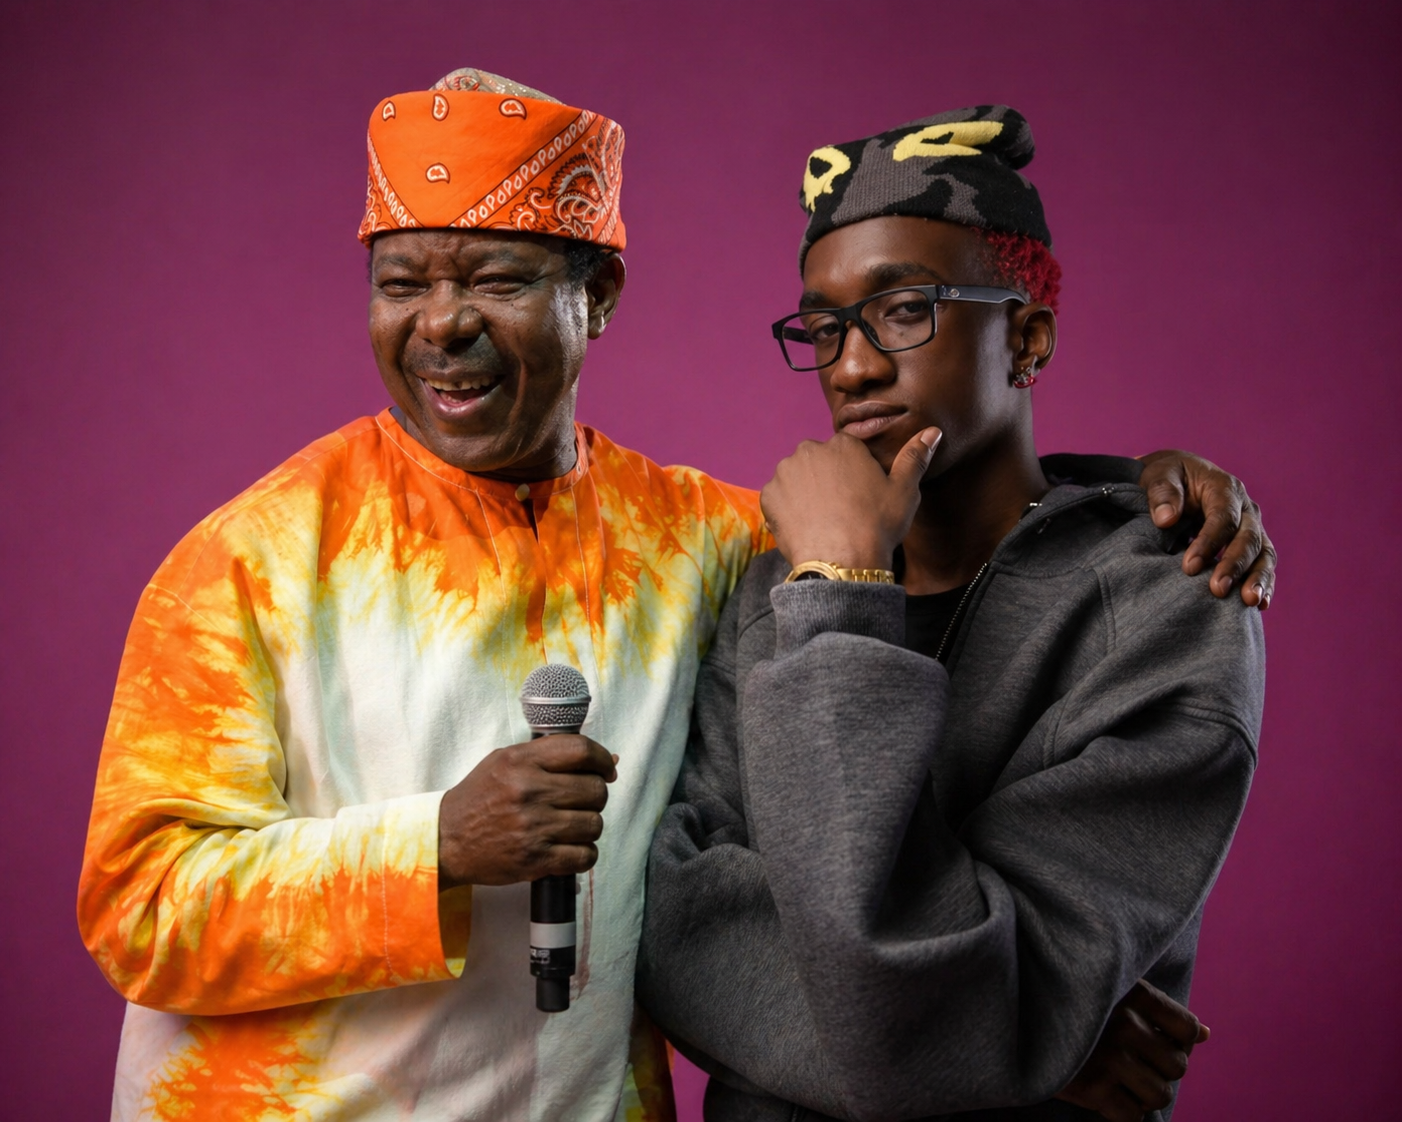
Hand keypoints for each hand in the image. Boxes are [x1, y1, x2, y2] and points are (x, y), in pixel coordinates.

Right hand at [437, 735, 617, 887]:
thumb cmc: (479, 797)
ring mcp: (533, 827)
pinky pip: (585, 856)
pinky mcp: (535, 859)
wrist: (446, 840)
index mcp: (520, 761)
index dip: (602, 759)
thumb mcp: (505, 761)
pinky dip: (584, 854)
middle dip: (596, 796)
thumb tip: (611, 760)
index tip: (607, 769)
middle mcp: (528, 791)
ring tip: (572, 826)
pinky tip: (570, 849)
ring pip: (594, 824)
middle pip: (594, 789)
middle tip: (583, 801)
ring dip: (589, 826)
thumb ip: (552, 754)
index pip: (581, 750)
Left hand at [760, 428, 941, 569]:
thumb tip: (933, 432)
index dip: (854, 475)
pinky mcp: (768, 496)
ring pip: (796, 479)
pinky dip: (788, 510)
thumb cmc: (877, 526)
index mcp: (843, 444)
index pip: (846, 451)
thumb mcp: (905, 491)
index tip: (859, 497)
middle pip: (818, 462)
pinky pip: (778, 499)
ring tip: (823, 520)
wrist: (842, 562)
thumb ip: (915, 457)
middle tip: (841, 511)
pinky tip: (806, 527)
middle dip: (827, 480)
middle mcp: (809, 450)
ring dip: (805, 493)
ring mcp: (785, 472)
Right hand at [1055, 978, 1208, 1121]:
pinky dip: (1124, 1113)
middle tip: (1134, 1063)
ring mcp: (1109, 1056)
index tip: (1156, 1042)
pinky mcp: (1091, 1087)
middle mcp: (1125, 1023)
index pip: (1186, 1029)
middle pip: (1178, 1066)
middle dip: (1160, 1071)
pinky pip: (1132, 1117)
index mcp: (1132, 992)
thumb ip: (1155, 1008)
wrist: (1008, 1013)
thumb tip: (1206, 1034)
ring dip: (1145, 1095)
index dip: (1179, 1042)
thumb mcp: (1111, 988)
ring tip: (1122, 1082)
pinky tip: (1107, 1095)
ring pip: (1160, 1095)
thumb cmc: (1065, 999)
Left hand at [1138, 450, 1275, 607]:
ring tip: (1249, 602)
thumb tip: (1165, 518)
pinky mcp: (1251, 545)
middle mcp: (1245, 508)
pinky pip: (1262, 564)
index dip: (1209, 543)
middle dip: (1235, 565)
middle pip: (1249, 537)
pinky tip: (1260, 606)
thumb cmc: (1168, 477)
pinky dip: (1265, 584)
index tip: (1189, 567)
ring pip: (1264, 553)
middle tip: (1218, 590)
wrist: (1177, 479)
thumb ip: (1162, 492)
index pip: (1223, 518)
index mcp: (1224, 488)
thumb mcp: (1160, 475)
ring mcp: (1251, 527)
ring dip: (1258, 578)